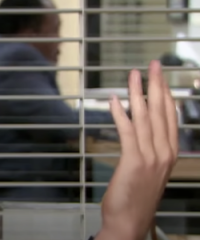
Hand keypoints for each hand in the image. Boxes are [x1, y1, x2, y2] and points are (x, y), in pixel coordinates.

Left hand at [96, 60, 177, 239]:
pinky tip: (116, 100)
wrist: (129, 223)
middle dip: (157, 85)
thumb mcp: (150, 171)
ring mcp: (151, 157)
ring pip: (146, 117)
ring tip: (134, 73)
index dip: (166, 94)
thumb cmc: (136, 198)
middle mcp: (164, 153)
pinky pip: (128, 132)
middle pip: (162, 112)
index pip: (170, 117)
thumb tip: (144, 131)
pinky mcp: (134, 161)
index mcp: (169, 154)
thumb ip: (150, 150)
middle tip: (153, 63)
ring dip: (139, 92)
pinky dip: (122, 114)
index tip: (161, 76)